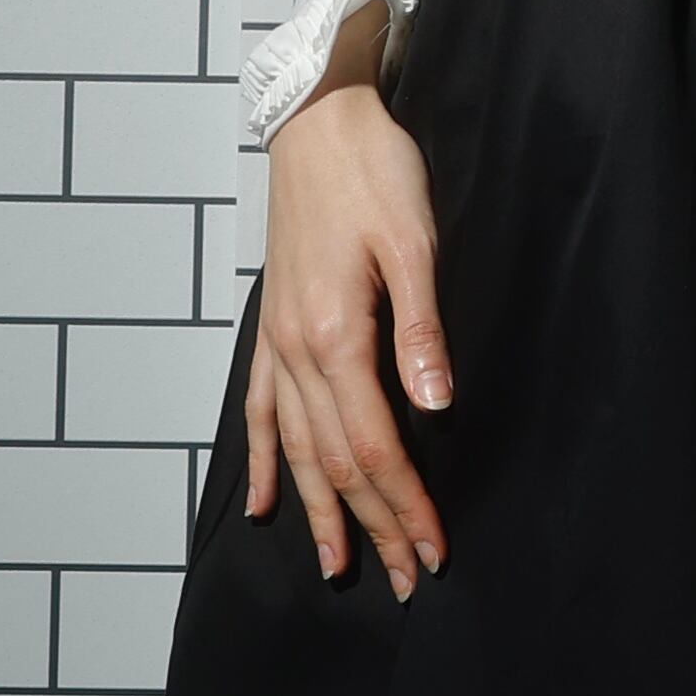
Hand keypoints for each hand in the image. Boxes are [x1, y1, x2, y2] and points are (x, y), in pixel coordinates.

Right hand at [249, 2, 452, 599]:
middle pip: (337, 461)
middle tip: (408, 578)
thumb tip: (434, 407)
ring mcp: (276, 339)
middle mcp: (296, 350)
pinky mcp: (273, 322)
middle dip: (373, 525)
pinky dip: (264, 459)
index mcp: (335, 335)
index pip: (375, 445)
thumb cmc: (374, 169)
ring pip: (294, 447)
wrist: (318, 117)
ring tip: (337, 566)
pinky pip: (260, 407)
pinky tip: (265, 500)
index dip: (405, 504)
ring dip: (320, 510)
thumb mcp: (413, 240)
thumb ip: (420, 328)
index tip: (435, 549)